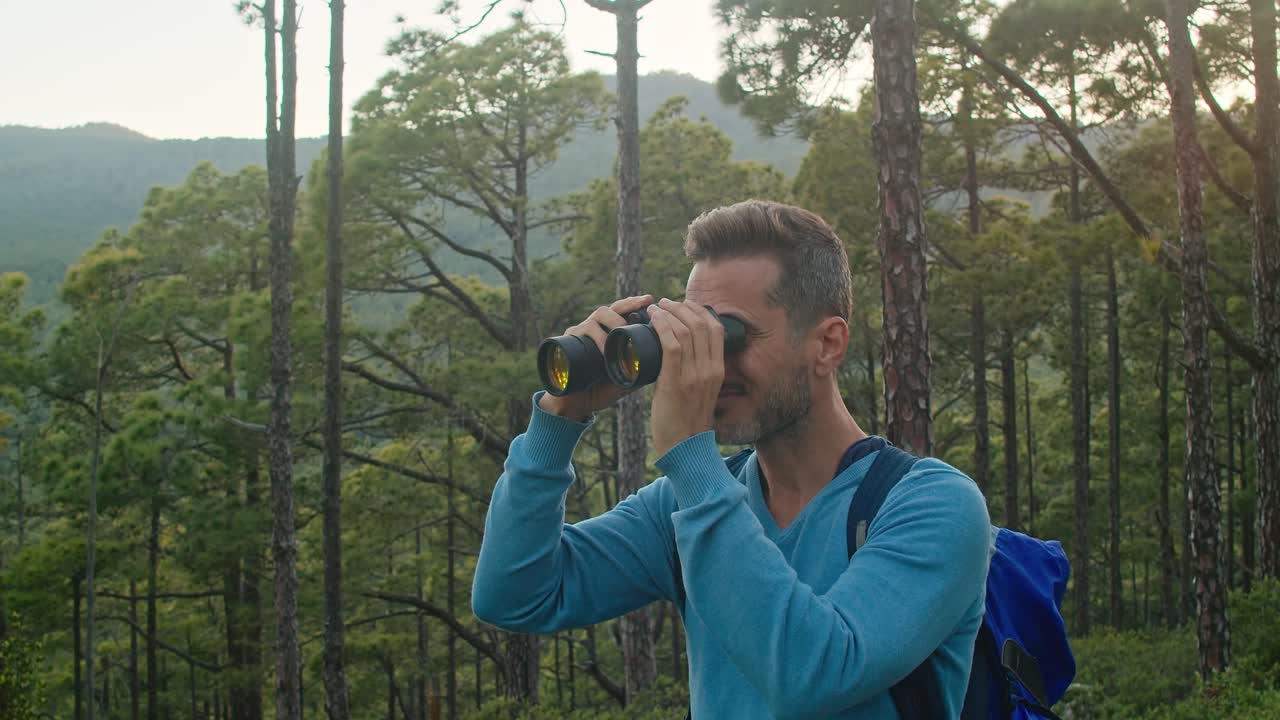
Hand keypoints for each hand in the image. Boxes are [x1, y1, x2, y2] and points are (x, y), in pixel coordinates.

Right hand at [537, 294, 654, 420]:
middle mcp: (594, 329)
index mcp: (608, 334)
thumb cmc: (599, 389)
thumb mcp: (625, 380)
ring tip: (624, 329)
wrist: (575, 404)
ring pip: (597, 315)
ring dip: (613, 320)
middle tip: (643, 304)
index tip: (650, 299)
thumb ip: (640, 371)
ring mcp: (580, 334)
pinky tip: (604, 348)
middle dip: (628, 304)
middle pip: (611, 308)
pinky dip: (595, 338)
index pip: (622, 313)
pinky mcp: (566, 342)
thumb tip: (664, 364)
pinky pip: (580, 332)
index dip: (635, 304)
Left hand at [647, 298, 724, 456]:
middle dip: (682, 307)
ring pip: (686, 330)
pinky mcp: (676, 381)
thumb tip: (678, 356)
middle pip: (701, 324)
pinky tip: (654, 318)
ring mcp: (694, 375)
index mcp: (718, 370)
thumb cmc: (686, 423)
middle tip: (666, 303)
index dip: (699, 311)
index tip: (683, 306)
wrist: (685, 450)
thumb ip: (695, 374)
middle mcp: (710, 370)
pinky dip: (662, 325)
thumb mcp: (700, 394)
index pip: (715, 329)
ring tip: (656, 307)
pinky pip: (672, 344)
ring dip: (670, 312)